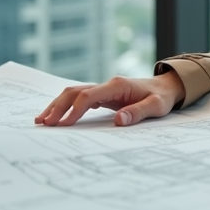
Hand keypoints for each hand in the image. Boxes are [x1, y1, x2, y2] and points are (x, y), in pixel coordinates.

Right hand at [35, 72, 185, 127]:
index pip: (88, 96)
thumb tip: (119, 121)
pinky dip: (66, 106)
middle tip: (43, 123)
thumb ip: (138, 113)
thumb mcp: (156, 106)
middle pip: (75, 91)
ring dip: (58, 105)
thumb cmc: (162, 97)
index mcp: (117, 86)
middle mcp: (107, 84)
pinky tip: (57, 117)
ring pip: (74, 93)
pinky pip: (80, 98)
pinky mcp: (103, 95)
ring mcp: (104, 89)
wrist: (167, 86)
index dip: (74, 110)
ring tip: (41, 120)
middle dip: (58, 106)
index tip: (63, 125)